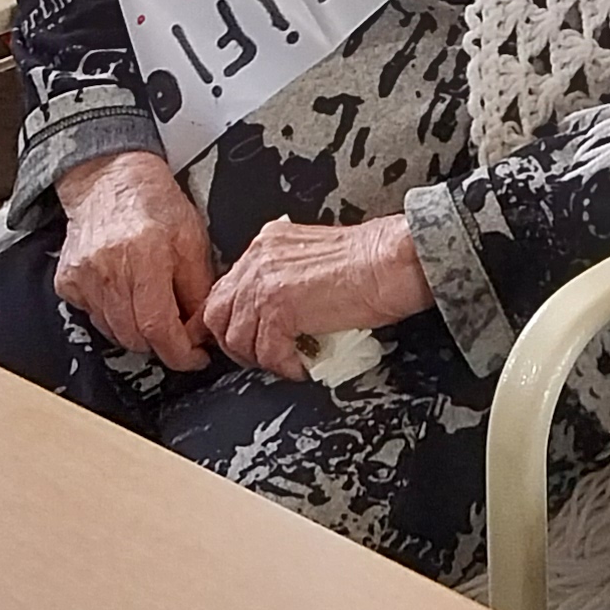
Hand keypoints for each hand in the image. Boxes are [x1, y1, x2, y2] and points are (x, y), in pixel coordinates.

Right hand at [56, 150, 218, 371]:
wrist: (110, 178)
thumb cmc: (155, 204)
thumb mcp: (192, 241)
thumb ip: (199, 290)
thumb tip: (201, 333)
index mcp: (144, 256)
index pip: (158, 327)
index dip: (180, 353)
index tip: (195, 357)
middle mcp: (108, 269)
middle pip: (134, 338)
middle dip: (161, 342)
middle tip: (178, 328)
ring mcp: (83, 277)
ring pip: (114, 332)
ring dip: (137, 330)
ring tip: (151, 301)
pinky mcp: (67, 281)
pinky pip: (94, 317)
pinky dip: (114, 316)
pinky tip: (125, 291)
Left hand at [202, 215, 428, 380]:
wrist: (391, 263)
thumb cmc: (370, 263)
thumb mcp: (314, 259)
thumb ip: (288, 278)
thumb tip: (279, 315)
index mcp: (267, 244)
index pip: (227, 287)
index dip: (230, 320)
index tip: (241, 339)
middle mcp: (258, 259)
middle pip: (218, 312)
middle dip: (235, 343)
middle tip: (259, 357)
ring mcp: (265, 283)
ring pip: (237, 338)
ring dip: (261, 358)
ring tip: (286, 361)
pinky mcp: (278, 308)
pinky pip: (267, 352)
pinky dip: (284, 366)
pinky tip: (302, 366)